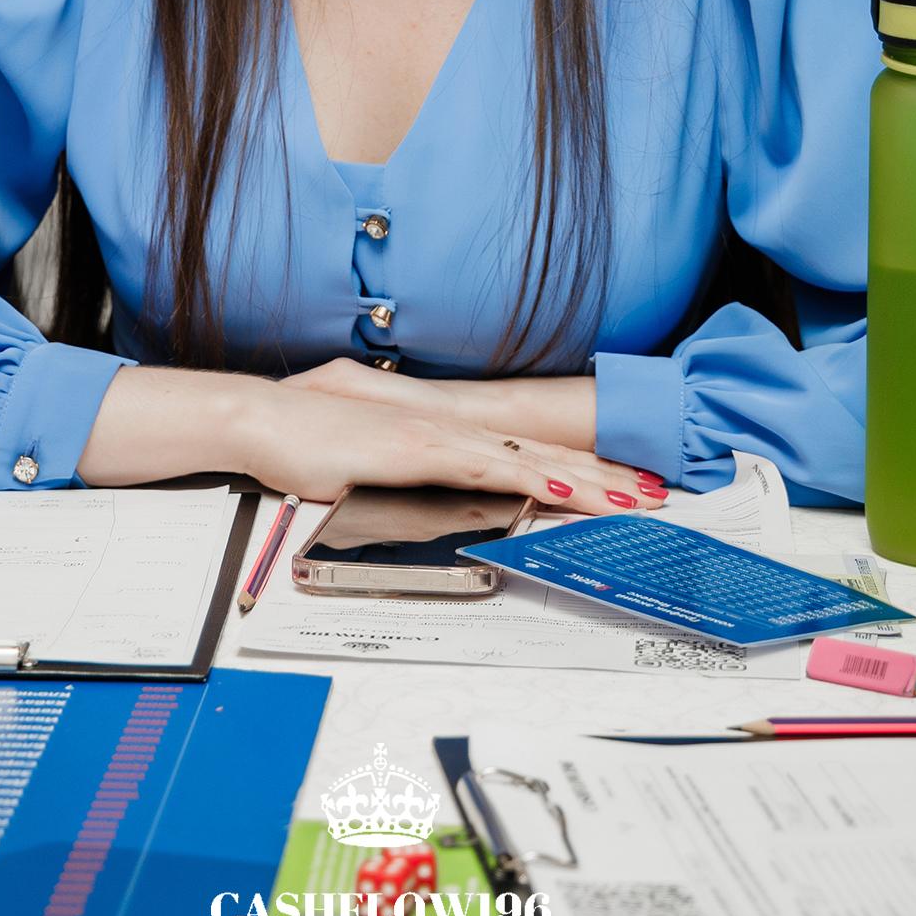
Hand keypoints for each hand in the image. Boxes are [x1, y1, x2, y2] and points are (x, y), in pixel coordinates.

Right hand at [78, 363, 666, 512]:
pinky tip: (565, 488)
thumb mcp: (367, 466)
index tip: (615, 483)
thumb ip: (406, 477)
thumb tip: (433, 497)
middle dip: (600, 475)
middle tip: (651, 492)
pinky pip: (489, 467)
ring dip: (584, 479)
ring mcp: (438, 434)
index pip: (522, 450)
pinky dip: (532, 476)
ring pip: (529, 457)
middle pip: (541, 452)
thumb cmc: (307, 438)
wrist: (264, 418)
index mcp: (442, 430)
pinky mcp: (420, 448)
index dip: (574, 466)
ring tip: (632, 497)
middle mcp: (450, 425)